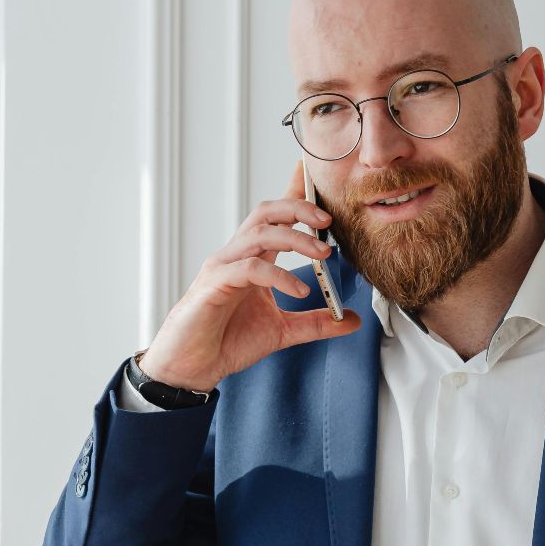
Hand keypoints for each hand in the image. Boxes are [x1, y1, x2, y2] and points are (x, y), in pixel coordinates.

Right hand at [135, 161, 360, 390]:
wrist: (193, 367)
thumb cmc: (227, 341)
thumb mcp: (283, 331)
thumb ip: (316, 322)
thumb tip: (351, 319)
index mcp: (252, 259)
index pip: (275, 218)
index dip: (294, 193)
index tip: (316, 178)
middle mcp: (237, 255)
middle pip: (267, 213)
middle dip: (298, 209)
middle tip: (327, 222)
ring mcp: (223, 267)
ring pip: (259, 233)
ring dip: (295, 239)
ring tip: (322, 256)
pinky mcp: (215, 284)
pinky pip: (250, 269)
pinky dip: (279, 276)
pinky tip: (300, 291)